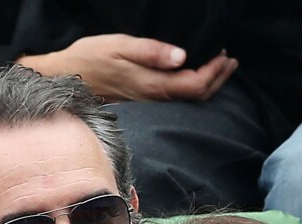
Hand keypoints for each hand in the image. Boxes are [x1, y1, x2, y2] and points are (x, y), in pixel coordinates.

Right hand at [16, 33, 237, 102]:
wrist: (70, 79)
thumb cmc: (91, 59)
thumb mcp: (121, 46)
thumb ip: (152, 52)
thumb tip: (182, 56)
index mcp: (153, 85)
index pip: (194, 84)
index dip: (214, 72)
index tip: (224, 54)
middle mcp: (156, 97)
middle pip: (197, 95)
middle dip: (218, 78)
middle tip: (231, 60)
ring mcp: (152, 99)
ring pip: (189, 97)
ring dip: (209, 82)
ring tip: (222, 65)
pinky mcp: (147, 96)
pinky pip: (178, 95)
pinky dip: (194, 83)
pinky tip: (197, 71)